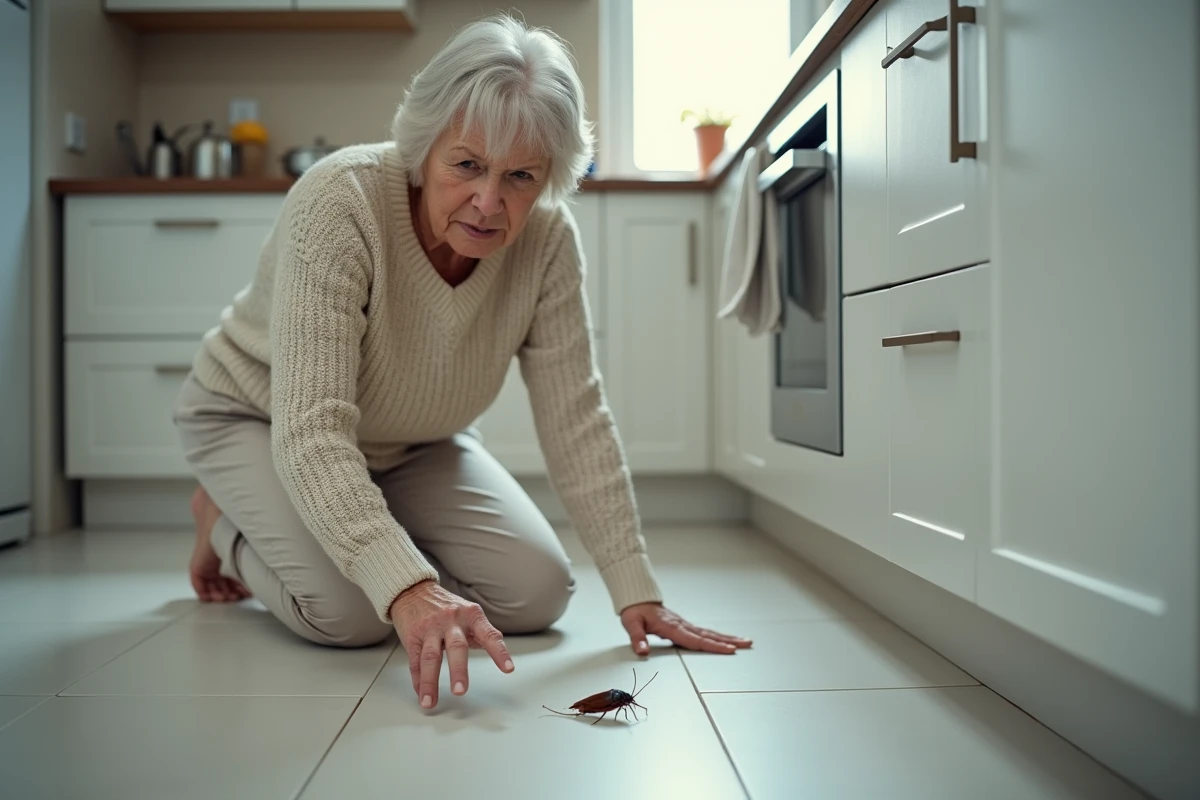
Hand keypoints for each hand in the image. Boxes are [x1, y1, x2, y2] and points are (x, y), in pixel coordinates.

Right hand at [389, 580, 513, 708]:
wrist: (414, 590)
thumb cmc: (446, 606)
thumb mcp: (469, 613)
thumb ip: (484, 633)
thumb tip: (501, 653)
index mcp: (471, 615)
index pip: (489, 635)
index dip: (499, 652)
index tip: (508, 668)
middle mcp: (451, 620)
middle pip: (456, 647)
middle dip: (458, 670)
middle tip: (460, 690)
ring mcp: (430, 628)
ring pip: (430, 656)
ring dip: (430, 681)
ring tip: (432, 700)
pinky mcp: (413, 636)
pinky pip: (415, 661)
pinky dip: (418, 680)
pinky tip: (422, 694)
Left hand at [620, 602, 752, 654]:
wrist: (636, 599)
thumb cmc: (635, 611)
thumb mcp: (631, 624)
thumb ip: (638, 638)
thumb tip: (642, 651)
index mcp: (672, 627)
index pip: (696, 640)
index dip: (713, 646)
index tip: (729, 649)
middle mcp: (682, 625)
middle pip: (709, 635)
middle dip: (729, 641)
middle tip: (747, 644)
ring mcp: (684, 625)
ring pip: (709, 633)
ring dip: (727, 638)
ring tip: (745, 641)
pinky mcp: (684, 625)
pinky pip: (704, 632)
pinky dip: (717, 636)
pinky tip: (725, 640)